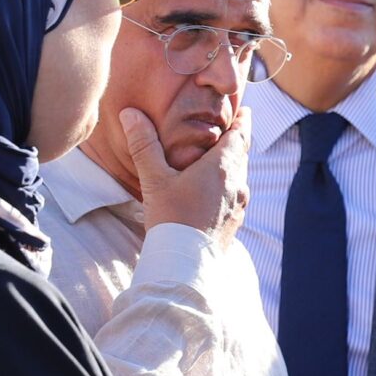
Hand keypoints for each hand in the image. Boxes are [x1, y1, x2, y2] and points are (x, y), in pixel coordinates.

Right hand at [119, 106, 248, 239]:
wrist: (185, 264)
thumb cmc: (171, 218)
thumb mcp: (154, 179)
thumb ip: (144, 144)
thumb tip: (131, 113)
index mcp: (222, 168)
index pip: (241, 135)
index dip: (243, 121)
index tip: (245, 110)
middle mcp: (237, 184)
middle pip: (242, 155)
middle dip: (237, 141)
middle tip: (230, 129)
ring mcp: (238, 205)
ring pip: (240, 176)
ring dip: (233, 165)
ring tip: (220, 159)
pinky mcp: (235, 222)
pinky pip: (236, 196)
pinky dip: (229, 186)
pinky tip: (215, 192)